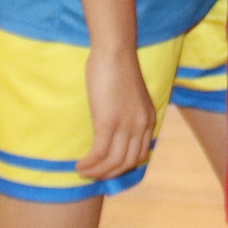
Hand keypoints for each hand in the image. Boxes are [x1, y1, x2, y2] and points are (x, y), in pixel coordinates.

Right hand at [77, 44, 154, 180]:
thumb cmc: (118, 68)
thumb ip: (128, 112)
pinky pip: (99, 153)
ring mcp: (125, 125)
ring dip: (97, 172)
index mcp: (148, 120)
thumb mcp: (130, 96)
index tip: (108, 169)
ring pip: (113, 162)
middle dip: (109, 173)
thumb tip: (115, 126)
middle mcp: (141, 126)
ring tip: (83, 172)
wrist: (115, 52)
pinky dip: (89, 164)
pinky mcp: (108, 122)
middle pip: (128, 163)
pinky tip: (79, 165)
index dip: (123, 166)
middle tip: (93, 175)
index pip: (140, 155)